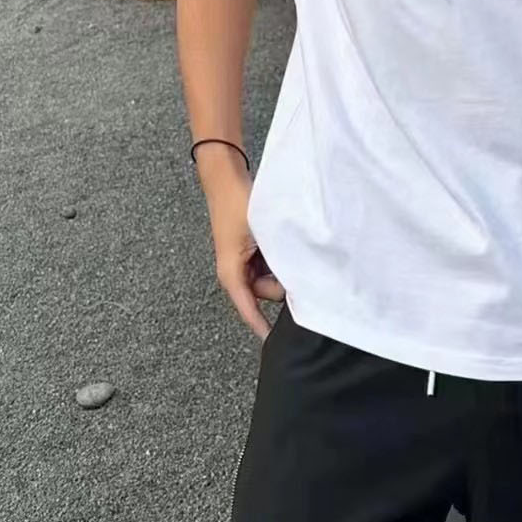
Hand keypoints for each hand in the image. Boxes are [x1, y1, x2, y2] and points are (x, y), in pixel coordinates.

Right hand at [196, 145, 285, 340]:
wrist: (225, 178)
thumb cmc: (237, 203)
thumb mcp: (261, 232)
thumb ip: (276, 257)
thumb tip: (296, 278)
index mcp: (231, 274)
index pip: (250, 310)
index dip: (263, 327)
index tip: (275, 344)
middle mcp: (235, 273)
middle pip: (266, 294)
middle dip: (281, 282)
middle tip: (290, 258)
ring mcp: (241, 263)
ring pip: (269, 279)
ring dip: (281, 268)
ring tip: (284, 244)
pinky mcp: (248, 253)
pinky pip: (267, 266)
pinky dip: (276, 259)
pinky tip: (281, 243)